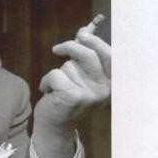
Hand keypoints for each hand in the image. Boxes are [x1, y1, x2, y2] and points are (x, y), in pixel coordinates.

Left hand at [31, 25, 110, 157]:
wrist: (56, 127)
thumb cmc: (68, 98)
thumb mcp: (82, 77)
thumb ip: (86, 55)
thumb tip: (85, 29)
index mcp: (110, 84)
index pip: (109, 55)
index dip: (95, 41)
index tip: (82, 34)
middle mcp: (104, 90)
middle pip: (87, 54)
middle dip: (70, 47)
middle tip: (57, 49)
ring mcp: (89, 94)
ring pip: (68, 66)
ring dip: (57, 73)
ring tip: (58, 88)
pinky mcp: (73, 96)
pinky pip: (55, 75)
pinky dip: (46, 81)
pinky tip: (49, 93)